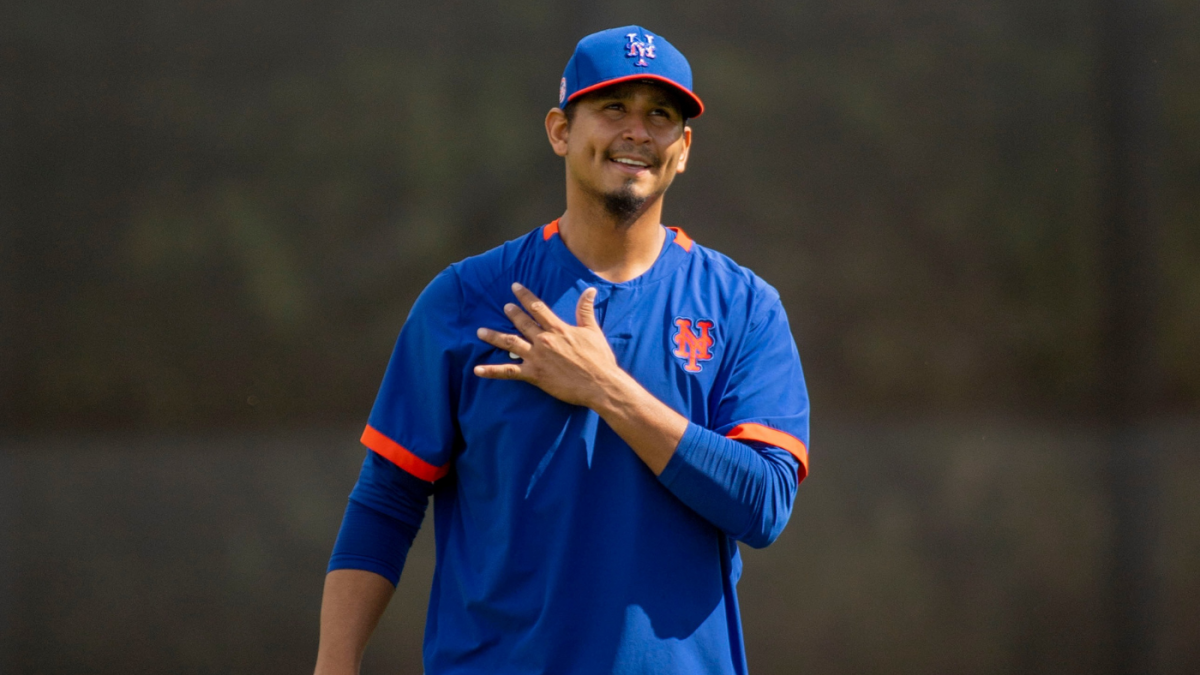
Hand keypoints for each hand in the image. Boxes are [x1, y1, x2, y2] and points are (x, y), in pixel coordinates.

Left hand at [474, 282, 628, 407]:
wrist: (600, 384)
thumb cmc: (599, 358)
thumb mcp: (593, 331)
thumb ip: (586, 310)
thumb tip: (590, 290)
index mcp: (558, 328)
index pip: (537, 307)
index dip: (525, 296)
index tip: (515, 287)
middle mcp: (544, 340)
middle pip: (522, 322)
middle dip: (511, 313)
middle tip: (504, 306)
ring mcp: (537, 357)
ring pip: (510, 343)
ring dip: (494, 337)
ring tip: (481, 332)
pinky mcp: (534, 374)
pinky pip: (508, 372)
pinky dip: (491, 371)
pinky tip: (477, 370)